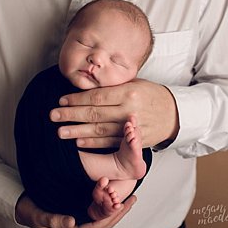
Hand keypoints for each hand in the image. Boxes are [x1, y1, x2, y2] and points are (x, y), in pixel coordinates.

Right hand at [15, 192, 135, 227]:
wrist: (21, 207)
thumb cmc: (29, 212)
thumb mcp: (39, 216)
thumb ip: (54, 220)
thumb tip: (71, 222)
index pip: (100, 225)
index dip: (114, 215)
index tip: (125, 204)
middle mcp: (80, 227)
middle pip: (106, 221)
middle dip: (120, 210)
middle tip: (133, 198)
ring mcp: (80, 220)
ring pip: (102, 215)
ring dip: (115, 206)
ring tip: (127, 195)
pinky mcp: (77, 211)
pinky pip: (96, 208)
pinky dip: (105, 201)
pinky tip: (112, 194)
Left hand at [50, 80, 178, 149]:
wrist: (175, 114)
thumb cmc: (151, 95)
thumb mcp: (133, 84)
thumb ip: (112, 87)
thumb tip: (85, 86)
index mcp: (128, 92)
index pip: (96, 96)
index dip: (76, 100)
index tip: (61, 101)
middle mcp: (130, 111)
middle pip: (95, 114)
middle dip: (71, 116)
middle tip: (52, 116)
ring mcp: (132, 128)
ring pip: (100, 131)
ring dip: (78, 132)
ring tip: (60, 132)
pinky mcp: (135, 141)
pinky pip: (110, 143)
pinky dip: (93, 143)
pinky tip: (79, 142)